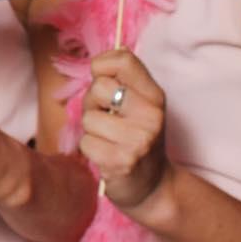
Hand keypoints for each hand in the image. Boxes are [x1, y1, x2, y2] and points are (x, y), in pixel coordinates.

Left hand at [79, 49, 172, 213]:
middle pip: (98, 87)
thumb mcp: (139, 105)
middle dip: (93, 103)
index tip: (104, 81)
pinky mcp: (121, 161)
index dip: (102, 67)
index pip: (123, 59)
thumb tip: (106, 54)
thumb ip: (123, 80)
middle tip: (107, 119)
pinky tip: (107, 156)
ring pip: (88, 118)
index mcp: (154, 96)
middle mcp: (151, 115)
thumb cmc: (137, 138)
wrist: (153, 187)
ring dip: (92, 130)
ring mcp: (138, 140)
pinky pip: (86, 143)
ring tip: (109, 140)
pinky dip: (91, 150)